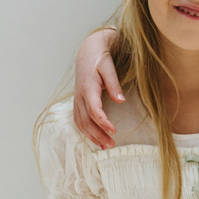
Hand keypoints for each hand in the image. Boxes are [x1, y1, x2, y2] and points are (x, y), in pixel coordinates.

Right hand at [73, 28, 123, 149]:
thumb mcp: (109, 67)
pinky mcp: (78, 101)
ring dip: (92, 136)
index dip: (103, 122)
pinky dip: (86, 131)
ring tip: (105, 147)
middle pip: (86, 120)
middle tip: (112, 145)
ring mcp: (77, 100)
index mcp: (88, 88)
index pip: (93, 110)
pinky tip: (95, 139)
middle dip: (98, 135)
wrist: (87, 51)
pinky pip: (78, 120)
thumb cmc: (100, 58)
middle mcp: (80, 96)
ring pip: (80, 122)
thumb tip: (120, 100)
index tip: (114, 131)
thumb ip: (114, 84)